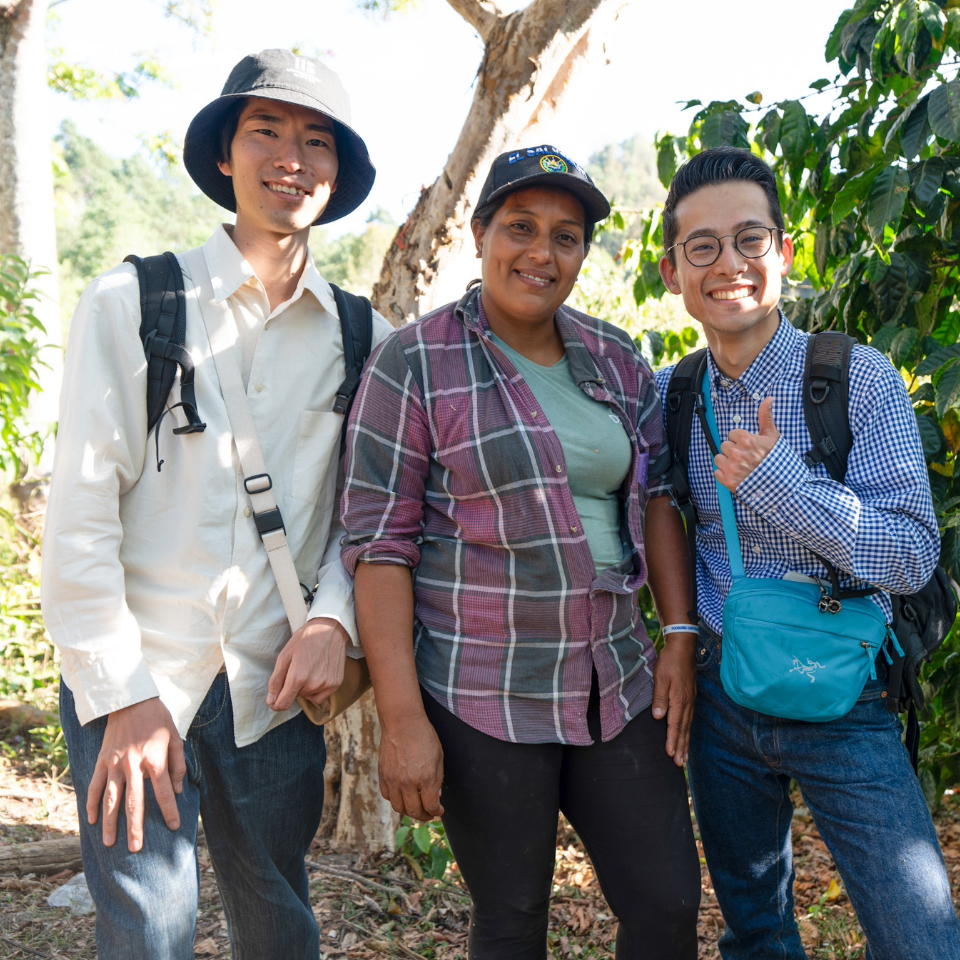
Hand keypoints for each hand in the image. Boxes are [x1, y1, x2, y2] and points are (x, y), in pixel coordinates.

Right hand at [87, 697, 185, 851]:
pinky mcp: (102, 761)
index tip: (173, 827)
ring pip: (112, 800)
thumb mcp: (175, 737)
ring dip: (111, 823)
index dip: (170, 811)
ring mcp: (115, 764)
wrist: (130, 700)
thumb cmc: (157, 719)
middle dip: (136, 828)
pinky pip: (95, 787)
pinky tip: (93, 821)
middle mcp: (134, 765)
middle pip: (134, 803)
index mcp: (155, 759)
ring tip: (110, 843)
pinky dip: (93, 804)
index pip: (164, 792)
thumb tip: (179, 790)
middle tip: (136, 849)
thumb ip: (178, 764)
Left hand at [267, 617, 348, 711]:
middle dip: (291, 687)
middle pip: (294, 698)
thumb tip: (271, 701)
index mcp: (298, 677)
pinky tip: (317, 674)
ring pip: (307, 696)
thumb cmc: (305, 639)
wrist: (330, 629)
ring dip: (304, 687)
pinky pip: (320, 697)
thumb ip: (276, 680)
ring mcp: (326, 685)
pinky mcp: (336, 684)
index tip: (274, 698)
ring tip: (308, 668)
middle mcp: (313, 684)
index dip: (275, 704)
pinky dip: (315, 690)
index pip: (282, 704)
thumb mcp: (285, 656)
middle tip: (296, 668)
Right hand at [378, 712, 443, 821]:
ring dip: (408, 811)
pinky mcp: (383, 775)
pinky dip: (395, 800)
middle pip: (414, 811)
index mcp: (425, 778)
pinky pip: (387, 796)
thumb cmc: (423, 735)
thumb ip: (437, 779)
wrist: (401, 721)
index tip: (439, 811)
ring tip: (415, 807)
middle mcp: (408, 782)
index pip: (431, 806)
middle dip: (424, 816)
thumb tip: (436, 796)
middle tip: (428, 813)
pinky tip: (402, 796)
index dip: (437, 812)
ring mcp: (393, 780)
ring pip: (398, 807)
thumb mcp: (438, 756)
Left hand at [651, 632, 696, 765]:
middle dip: (681, 747)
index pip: (675, 725)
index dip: (672, 741)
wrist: (683, 647)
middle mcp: (687, 702)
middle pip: (684, 729)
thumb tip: (658, 717)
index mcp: (679, 699)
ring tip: (684, 757)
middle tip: (679, 764)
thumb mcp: (660, 677)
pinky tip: (686, 736)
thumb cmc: (669, 661)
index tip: (670, 755)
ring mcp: (690, 700)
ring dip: (686, 742)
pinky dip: (687, 731)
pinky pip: (689, 718)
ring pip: (688, 725)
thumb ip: (660, 698)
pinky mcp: (690, 697)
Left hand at [713, 396, 779, 490]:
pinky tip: (737, 475)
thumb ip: (765, 417)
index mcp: (746, 440)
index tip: (749, 446)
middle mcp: (737, 453)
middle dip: (733, 450)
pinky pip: (717, 472)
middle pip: (725, 446)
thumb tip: (768, 399)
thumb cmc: (777, 460)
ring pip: (719, 459)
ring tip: (741, 466)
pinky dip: (725, 475)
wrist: (781, 485)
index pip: (732, 434)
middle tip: (746, 457)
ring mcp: (731, 468)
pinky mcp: (727, 481)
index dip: (740, 440)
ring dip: (727, 462)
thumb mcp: (773, 436)